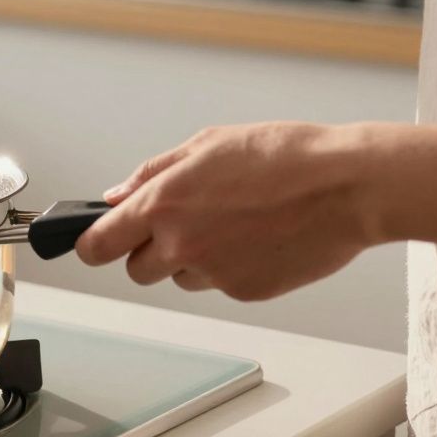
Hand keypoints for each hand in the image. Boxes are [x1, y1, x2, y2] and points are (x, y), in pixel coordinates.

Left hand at [73, 123, 374, 300]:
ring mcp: (214, 273)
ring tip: (229, 223)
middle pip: (136, 269)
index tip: (91, 242)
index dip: (90, 245)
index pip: (98, 245)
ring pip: (180, 277)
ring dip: (190, 259)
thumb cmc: (284, 156)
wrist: (346, 186)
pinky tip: (254, 237)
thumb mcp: (206, 144)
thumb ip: (152, 173)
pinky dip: (228, 267)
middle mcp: (181, 244)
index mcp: (162, 204)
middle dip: (147, 250)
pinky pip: (219, 284)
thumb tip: (116, 194)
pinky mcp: (245, 291)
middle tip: (178, 223)